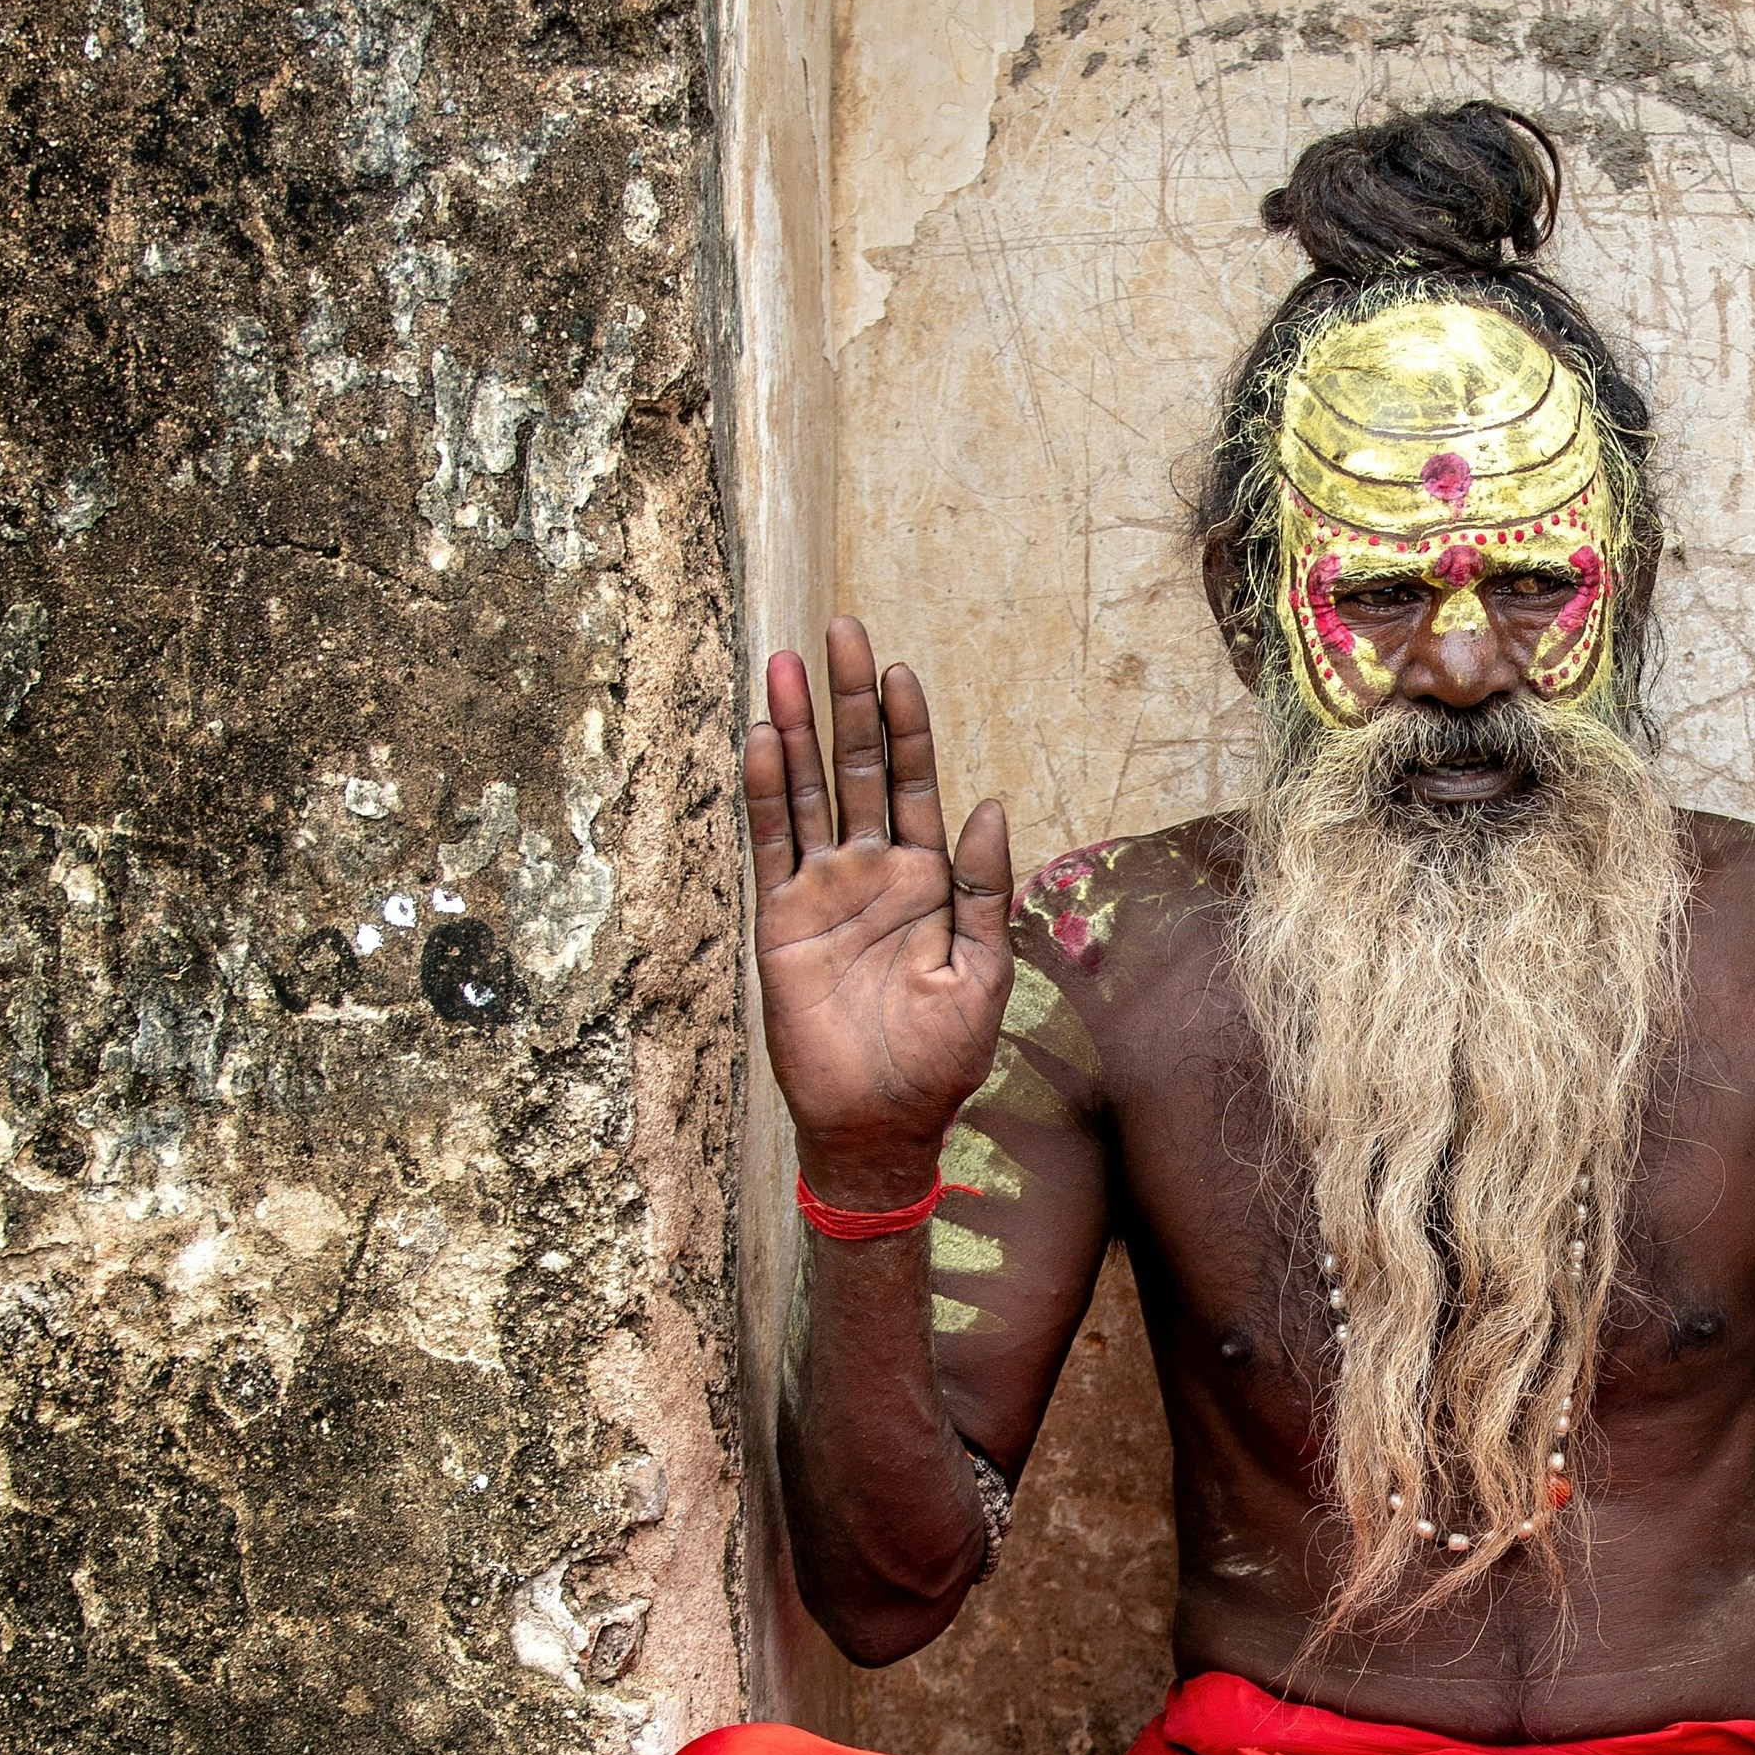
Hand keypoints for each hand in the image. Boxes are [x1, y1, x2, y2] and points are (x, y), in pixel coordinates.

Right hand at [742, 618, 1012, 1198]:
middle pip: (857, 768)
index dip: (906, 727)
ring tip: (787, 662)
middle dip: (850, 701)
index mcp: (928, 879)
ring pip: (809, 792)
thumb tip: (991, 805)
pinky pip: (772, 844)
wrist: (882, 1123)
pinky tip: (763, 740)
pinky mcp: (782, 920)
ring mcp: (823, 891)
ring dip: (799, 729)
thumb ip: (985, 888)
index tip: (898, 670)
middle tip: (840, 630)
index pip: (913, 783)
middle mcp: (872, 872)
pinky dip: (767, 793)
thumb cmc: (942, 1057)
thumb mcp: (984, 971)